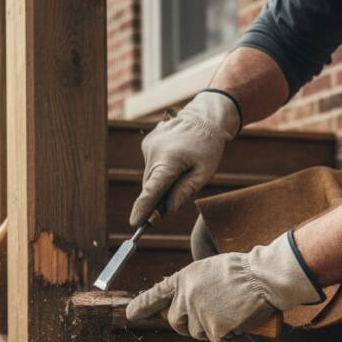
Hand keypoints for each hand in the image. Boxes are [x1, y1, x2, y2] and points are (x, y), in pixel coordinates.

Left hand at [125, 233, 323, 341]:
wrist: (265, 277)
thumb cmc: (244, 271)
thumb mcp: (210, 270)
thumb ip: (193, 286)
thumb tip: (182, 306)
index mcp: (185, 278)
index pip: (157, 294)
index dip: (142, 305)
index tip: (129, 314)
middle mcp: (186, 296)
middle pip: (176, 322)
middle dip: (190, 324)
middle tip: (212, 315)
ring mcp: (198, 313)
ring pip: (197, 333)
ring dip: (214, 328)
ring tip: (232, 310)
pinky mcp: (214, 329)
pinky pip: (218, 340)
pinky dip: (230, 335)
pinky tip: (240, 319)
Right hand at [129, 91, 240, 226]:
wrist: (203, 118)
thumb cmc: (207, 147)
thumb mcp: (203, 173)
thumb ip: (183, 192)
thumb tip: (166, 211)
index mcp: (169, 162)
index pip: (152, 190)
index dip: (143, 208)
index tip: (135, 223)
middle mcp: (154, 153)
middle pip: (150, 187)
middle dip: (157, 199)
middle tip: (167, 207)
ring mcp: (148, 147)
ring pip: (150, 177)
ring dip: (160, 183)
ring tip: (180, 171)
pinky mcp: (146, 144)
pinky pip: (151, 166)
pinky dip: (159, 170)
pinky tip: (174, 160)